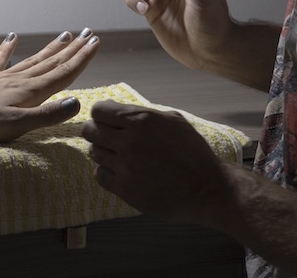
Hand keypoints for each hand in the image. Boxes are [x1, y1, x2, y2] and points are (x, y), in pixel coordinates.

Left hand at [0, 29, 99, 143]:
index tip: (95, 43)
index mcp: (31, 91)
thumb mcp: (18, 125)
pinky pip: (1, 60)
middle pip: (52, 62)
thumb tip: (77, 103)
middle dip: (73, 49)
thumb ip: (48, 115)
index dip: (82, 59)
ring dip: (51, 48)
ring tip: (65, 35)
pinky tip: (13, 37)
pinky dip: (8, 48)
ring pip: (33, 59)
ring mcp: (3, 78)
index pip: (63, 73)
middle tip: (88, 34)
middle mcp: (20, 80)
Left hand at [82, 100, 230, 225]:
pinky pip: (99, 175)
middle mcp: (129, 141)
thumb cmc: (192, 152)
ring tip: (119, 156)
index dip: (101, 115)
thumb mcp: (172, 120)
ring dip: (103, 153)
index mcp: (140, 120)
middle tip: (109, 138)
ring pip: (94, 153)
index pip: (99, 110)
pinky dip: (106, 172)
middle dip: (97, 132)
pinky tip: (120, 171)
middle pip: (90, 131)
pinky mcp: (125, 189)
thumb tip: (113, 107)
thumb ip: (142, 113)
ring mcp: (125, 166)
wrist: (207, 188)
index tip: (107, 121)